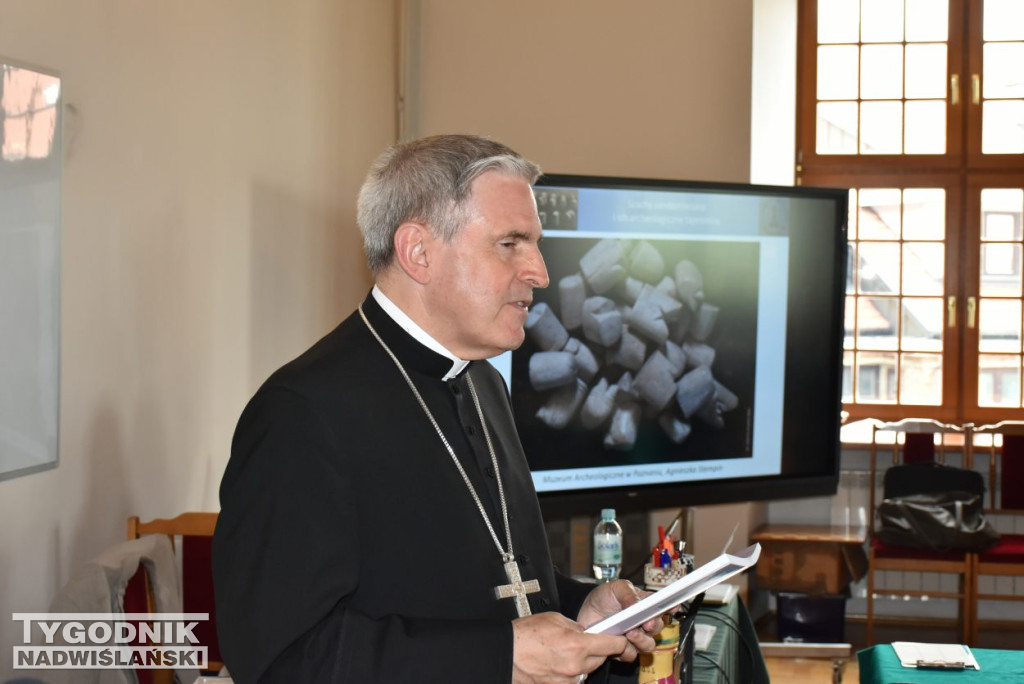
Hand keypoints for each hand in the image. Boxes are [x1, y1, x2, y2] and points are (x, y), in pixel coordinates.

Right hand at [512, 611, 627, 683]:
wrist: (505, 653)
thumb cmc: (526, 635)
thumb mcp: (555, 619)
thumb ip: (576, 627)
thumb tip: (587, 632)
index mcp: (578, 645)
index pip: (612, 645)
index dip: (618, 640)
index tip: (620, 638)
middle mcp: (576, 666)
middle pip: (601, 659)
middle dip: (596, 650)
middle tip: (583, 642)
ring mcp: (568, 681)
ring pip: (587, 670)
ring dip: (583, 662)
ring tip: (564, 652)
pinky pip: (574, 680)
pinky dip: (570, 672)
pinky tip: (557, 663)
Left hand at [577, 580, 663, 661]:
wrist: (585, 614)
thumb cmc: (603, 598)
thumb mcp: (615, 588)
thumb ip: (628, 593)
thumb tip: (637, 604)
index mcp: (646, 605)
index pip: (663, 606)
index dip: (671, 607)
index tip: (673, 607)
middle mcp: (644, 622)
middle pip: (658, 627)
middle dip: (654, 625)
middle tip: (646, 623)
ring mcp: (636, 637)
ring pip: (648, 645)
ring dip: (641, 640)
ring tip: (630, 633)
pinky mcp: (624, 650)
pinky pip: (631, 654)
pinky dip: (626, 649)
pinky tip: (618, 642)